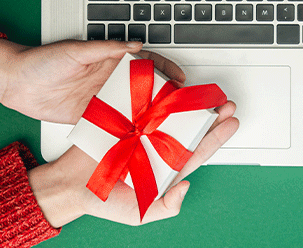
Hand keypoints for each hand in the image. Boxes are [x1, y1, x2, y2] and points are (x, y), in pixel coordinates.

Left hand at [0, 39, 184, 123]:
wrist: (17, 83)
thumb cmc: (42, 61)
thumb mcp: (76, 50)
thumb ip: (106, 48)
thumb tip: (135, 45)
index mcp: (109, 60)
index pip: (144, 62)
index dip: (164, 68)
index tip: (179, 77)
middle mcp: (109, 80)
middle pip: (143, 87)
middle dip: (163, 95)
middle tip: (179, 105)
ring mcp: (102, 100)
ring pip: (132, 107)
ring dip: (148, 114)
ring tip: (164, 123)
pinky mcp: (91, 117)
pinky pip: (114, 123)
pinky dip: (127, 129)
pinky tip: (138, 136)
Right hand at [27, 101, 238, 226]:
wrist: (70, 186)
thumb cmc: (105, 202)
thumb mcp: (140, 213)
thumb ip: (165, 206)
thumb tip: (186, 188)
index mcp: (165, 168)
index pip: (197, 152)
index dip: (216, 138)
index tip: (232, 123)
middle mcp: (157, 147)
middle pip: (190, 129)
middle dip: (211, 116)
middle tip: (227, 104)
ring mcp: (141, 132)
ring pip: (171, 114)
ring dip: (189, 103)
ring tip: (205, 93)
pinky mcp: (125, 119)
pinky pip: (144, 105)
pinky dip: (158, 96)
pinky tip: (174, 87)